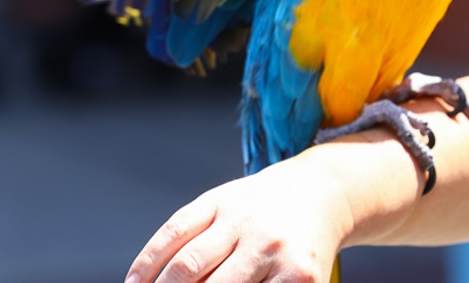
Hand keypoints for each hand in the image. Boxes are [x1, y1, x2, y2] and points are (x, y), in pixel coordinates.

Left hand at [124, 158, 351, 282]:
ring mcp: (274, 252)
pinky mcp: (301, 278)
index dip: (145, 269)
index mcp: (222, 203)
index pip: (173, 236)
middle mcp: (247, 224)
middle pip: (190, 268)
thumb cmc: (260, 208)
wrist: (324, 193)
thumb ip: (184, 236)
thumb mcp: (222, 204)